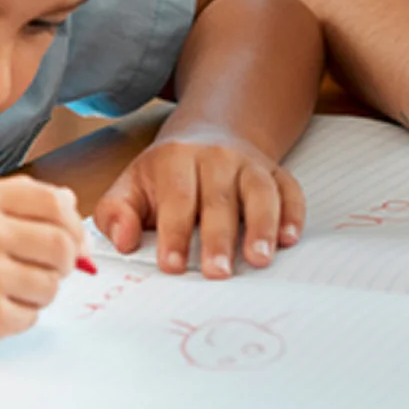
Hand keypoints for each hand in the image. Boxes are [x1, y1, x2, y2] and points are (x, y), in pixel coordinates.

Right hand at [0, 177, 86, 355]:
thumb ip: (14, 201)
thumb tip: (70, 205)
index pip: (55, 203)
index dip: (72, 223)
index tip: (73, 238)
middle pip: (61, 245)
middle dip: (64, 261)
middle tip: (49, 270)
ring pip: (50, 285)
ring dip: (38, 292)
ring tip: (7, 290)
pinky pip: (30, 317)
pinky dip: (17, 317)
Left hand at [93, 129, 305, 278]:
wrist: (208, 134)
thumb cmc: (166, 175)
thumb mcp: (131, 185)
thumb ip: (116, 213)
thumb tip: (123, 241)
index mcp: (175, 160)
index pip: (176, 197)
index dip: (175, 232)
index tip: (173, 265)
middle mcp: (215, 157)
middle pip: (219, 197)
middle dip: (218, 237)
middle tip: (217, 273)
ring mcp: (249, 163)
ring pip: (259, 190)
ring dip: (261, 224)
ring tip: (258, 259)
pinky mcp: (275, 172)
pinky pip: (289, 189)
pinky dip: (292, 213)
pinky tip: (289, 239)